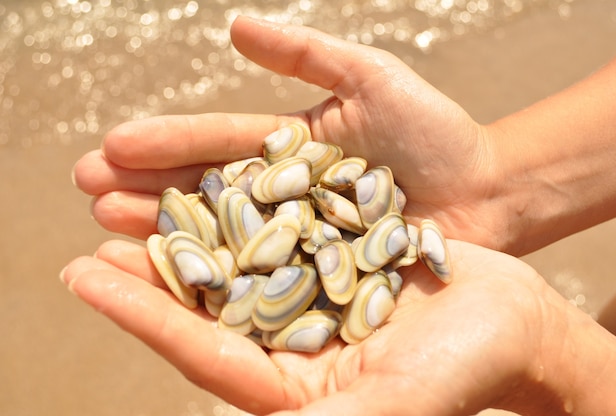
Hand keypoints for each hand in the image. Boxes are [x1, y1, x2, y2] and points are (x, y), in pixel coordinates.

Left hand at [61, 238, 557, 414]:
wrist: (513, 323)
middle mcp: (289, 345)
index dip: (144, 315)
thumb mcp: (395, 402)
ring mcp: (309, 299)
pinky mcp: (332, 261)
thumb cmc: (467, 372)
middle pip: (207, 306)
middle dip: (150, 273)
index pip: (202, 352)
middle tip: (95, 234)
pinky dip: (244, 206)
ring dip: (189, 232)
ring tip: (138, 197)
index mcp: (290, 389)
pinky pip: (278, 230)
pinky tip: (213, 177)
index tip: (86, 276)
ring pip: (235, 263)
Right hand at [72, 16, 507, 251]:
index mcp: (287, 146)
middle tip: (88, 192)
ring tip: (111, 230)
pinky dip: (222, 278)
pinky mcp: (320, 276)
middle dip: (146, 190)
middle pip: (206, 192)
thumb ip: (305, 55)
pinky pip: (266, 277)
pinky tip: (178, 281)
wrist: (486, 190)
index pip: (215, 143)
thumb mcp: (370, 77)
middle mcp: (284, 195)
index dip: (164, 144)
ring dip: (167, 234)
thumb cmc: (434, 132)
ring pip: (224, 236)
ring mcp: (299, 238)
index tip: (110, 146)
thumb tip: (233, 27)